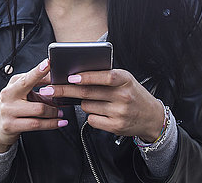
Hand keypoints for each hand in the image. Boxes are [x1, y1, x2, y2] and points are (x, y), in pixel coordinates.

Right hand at [0, 59, 66, 152]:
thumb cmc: (14, 108)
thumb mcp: (23, 94)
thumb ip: (39, 87)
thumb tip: (58, 83)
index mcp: (13, 84)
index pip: (28, 76)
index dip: (38, 70)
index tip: (48, 63)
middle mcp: (8, 95)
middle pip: (31, 90)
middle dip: (50, 91)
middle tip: (63, 93)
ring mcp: (8, 111)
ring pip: (38, 110)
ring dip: (53, 112)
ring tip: (60, 113)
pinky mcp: (11, 125)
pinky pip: (36, 124)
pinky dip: (51, 124)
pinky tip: (58, 123)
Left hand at [40, 69, 164, 141]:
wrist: (152, 117)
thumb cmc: (134, 94)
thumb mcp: (125, 80)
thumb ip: (106, 76)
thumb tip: (76, 74)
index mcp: (126, 79)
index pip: (105, 77)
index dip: (87, 77)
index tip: (70, 77)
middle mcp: (124, 96)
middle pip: (88, 93)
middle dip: (65, 90)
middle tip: (49, 89)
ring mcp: (120, 113)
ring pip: (87, 106)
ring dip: (83, 103)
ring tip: (95, 100)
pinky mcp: (116, 127)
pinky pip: (92, 120)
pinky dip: (91, 115)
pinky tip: (101, 112)